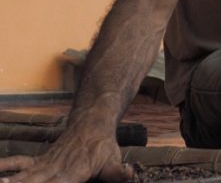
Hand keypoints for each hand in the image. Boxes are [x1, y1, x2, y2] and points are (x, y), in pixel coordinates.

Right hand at [0, 128, 131, 182]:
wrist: (93, 122)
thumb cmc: (103, 145)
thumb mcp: (113, 160)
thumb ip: (119, 172)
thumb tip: (130, 174)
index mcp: (72, 174)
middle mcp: (55, 170)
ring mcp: (46, 164)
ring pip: (24, 175)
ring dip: (13, 180)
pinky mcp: (40, 161)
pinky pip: (20, 163)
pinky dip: (7, 165)